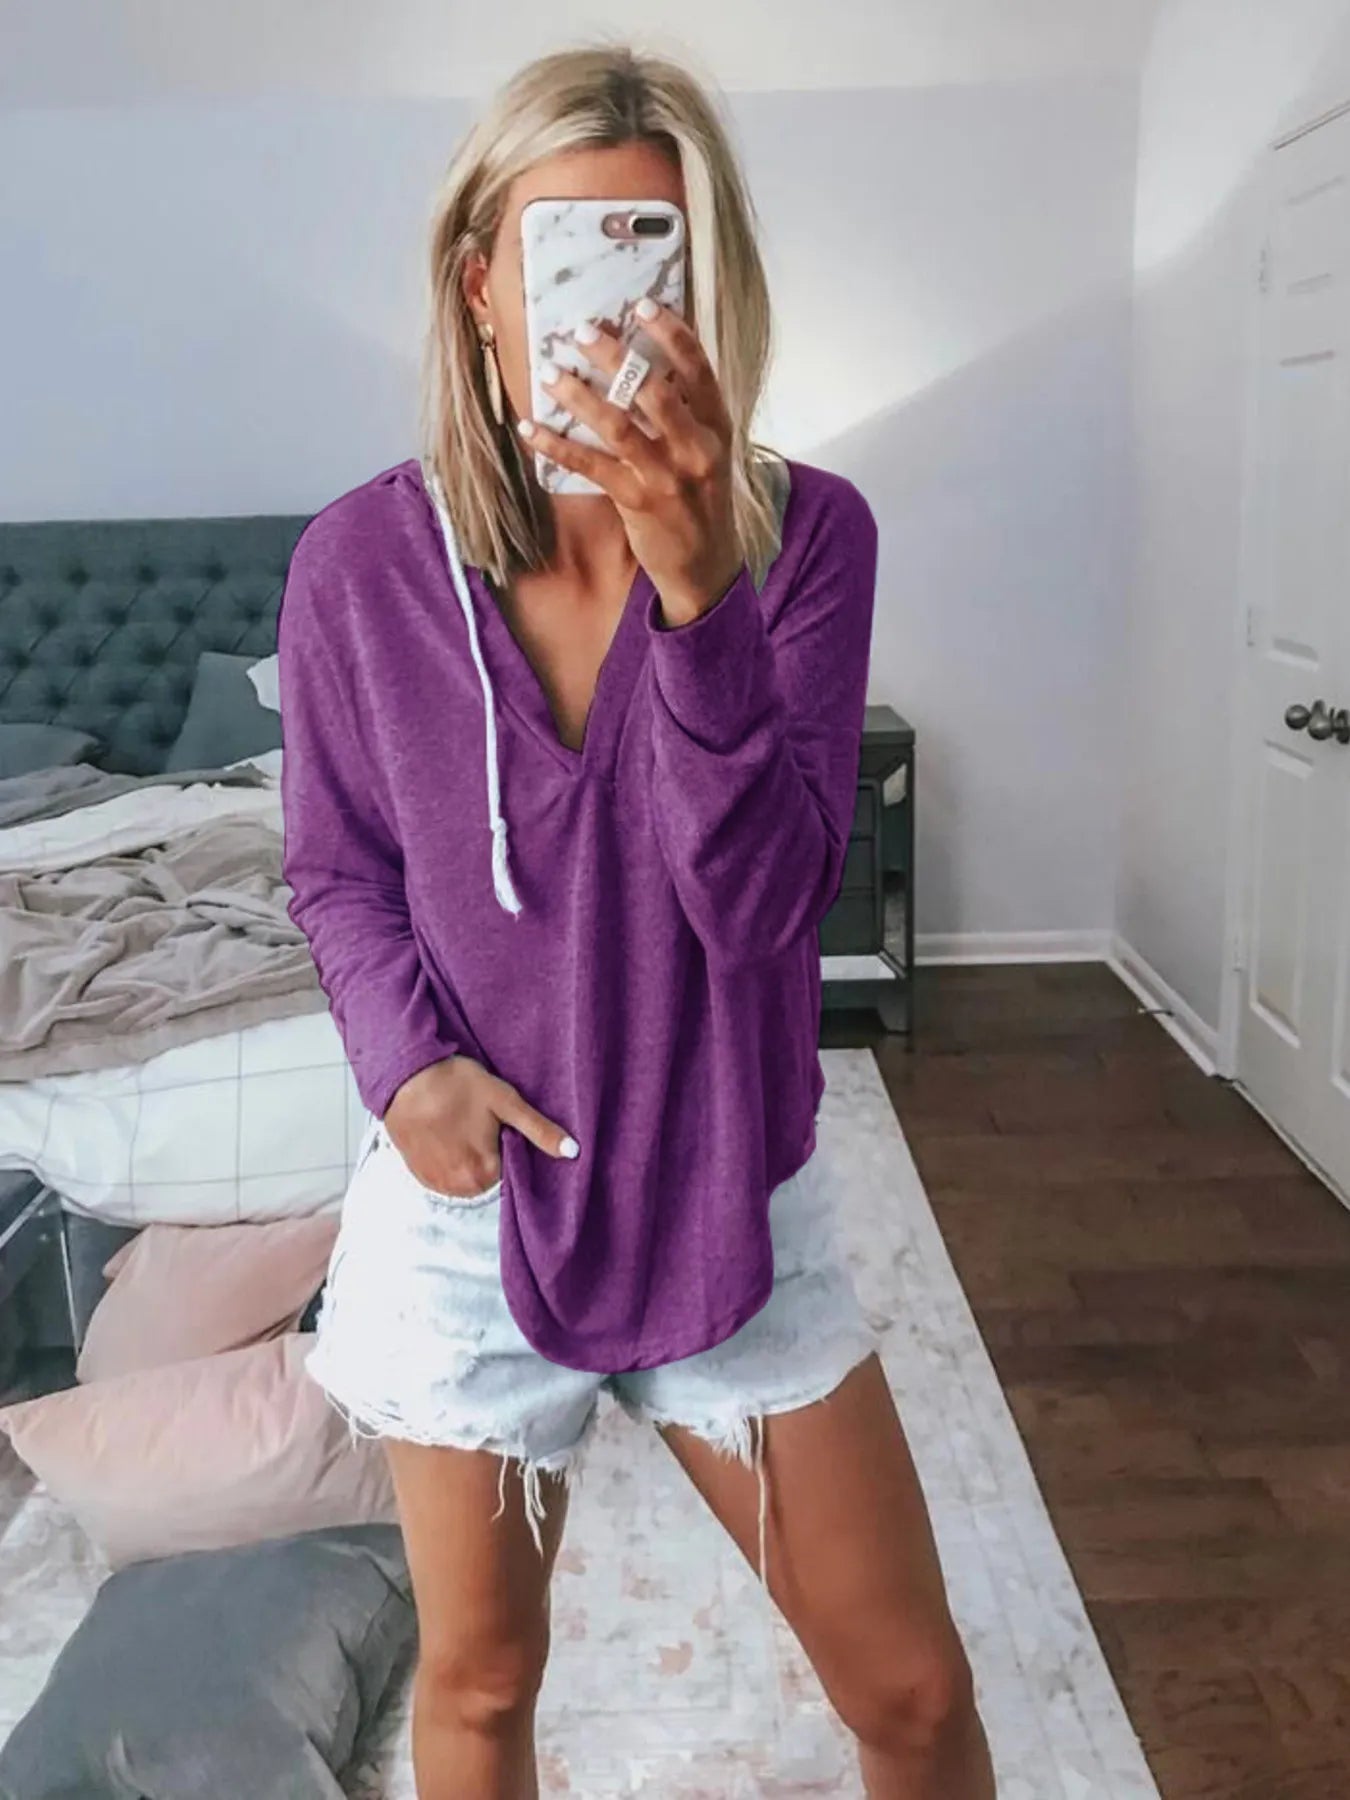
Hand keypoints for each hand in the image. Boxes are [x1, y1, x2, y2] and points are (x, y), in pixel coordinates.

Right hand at [384, 1055, 578, 1197]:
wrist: (405, 1077)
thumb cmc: (457, 1084)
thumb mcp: (505, 1101)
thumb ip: (539, 1130)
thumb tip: (573, 1152)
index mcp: (486, 1174)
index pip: (512, 1172)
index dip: (511, 1148)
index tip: (503, 1128)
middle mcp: (461, 1188)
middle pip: (489, 1178)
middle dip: (490, 1156)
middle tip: (481, 1124)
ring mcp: (436, 1184)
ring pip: (466, 1179)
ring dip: (468, 1161)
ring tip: (462, 1128)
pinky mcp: (418, 1175)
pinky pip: (443, 1177)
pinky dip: (448, 1162)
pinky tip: (446, 1136)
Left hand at [518, 301, 744, 625]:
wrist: (707, 569)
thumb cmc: (700, 502)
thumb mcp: (708, 454)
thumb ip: (684, 414)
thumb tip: (640, 367)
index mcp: (717, 428)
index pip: (699, 371)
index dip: (672, 334)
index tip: (643, 304)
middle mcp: (696, 448)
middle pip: (654, 390)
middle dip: (615, 356)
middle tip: (581, 330)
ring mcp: (667, 477)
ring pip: (618, 425)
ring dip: (578, 395)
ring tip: (547, 372)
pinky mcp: (638, 503)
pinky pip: (591, 467)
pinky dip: (557, 446)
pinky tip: (529, 428)